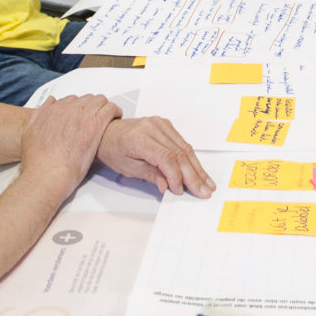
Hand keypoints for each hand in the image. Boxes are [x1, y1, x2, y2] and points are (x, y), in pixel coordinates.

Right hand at [20, 93, 120, 195]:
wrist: (48, 173)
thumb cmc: (38, 161)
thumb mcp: (29, 133)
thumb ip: (39, 114)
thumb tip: (50, 101)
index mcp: (53, 111)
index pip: (72, 100)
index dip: (80, 108)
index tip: (84, 116)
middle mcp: (68, 110)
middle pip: (87, 99)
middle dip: (93, 107)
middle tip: (98, 119)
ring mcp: (82, 116)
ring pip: (100, 100)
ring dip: (105, 108)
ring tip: (108, 118)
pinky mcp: (95, 126)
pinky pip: (110, 109)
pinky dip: (115, 111)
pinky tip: (115, 118)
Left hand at [97, 117, 214, 196]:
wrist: (107, 132)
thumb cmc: (113, 150)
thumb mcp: (127, 167)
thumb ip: (150, 175)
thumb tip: (168, 186)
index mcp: (140, 138)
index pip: (166, 157)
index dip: (176, 175)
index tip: (180, 190)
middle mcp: (153, 127)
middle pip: (179, 153)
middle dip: (193, 175)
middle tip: (204, 191)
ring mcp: (161, 124)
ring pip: (185, 148)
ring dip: (197, 168)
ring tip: (207, 184)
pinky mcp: (166, 125)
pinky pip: (183, 143)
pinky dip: (192, 159)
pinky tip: (199, 171)